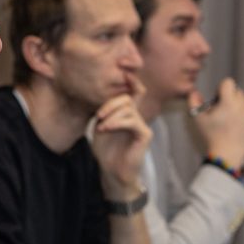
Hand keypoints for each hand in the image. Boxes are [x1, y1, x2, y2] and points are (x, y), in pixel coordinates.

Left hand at [91, 76, 152, 192]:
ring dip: (111, 115)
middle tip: (99, 115)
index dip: (132, 81)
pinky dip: (116, 122)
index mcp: (128, 113)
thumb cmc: (106, 151)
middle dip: (111, 103)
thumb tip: (102, 97)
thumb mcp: (101, 126)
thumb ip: (104, 111)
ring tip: (101, 127)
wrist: (112, 171)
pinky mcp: (144, 135)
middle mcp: (137, 117)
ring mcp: (142, 126)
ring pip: (128, 109)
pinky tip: (106, 128)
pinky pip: (132, 121)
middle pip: (128, 98)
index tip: (125, 72)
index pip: (135, 92)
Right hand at [190, 77, 243, 169]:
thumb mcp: (198, 119)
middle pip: (238, 91)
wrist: (226, 155)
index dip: (222, 89)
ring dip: (242, 104)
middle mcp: (242, 106)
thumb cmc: (211, 136)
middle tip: (225, 111)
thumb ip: (193, 102)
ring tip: (235, 115)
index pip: (228, 82)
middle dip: (231, 98)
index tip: (219, 99)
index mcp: (228, 103)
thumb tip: (194, 91)